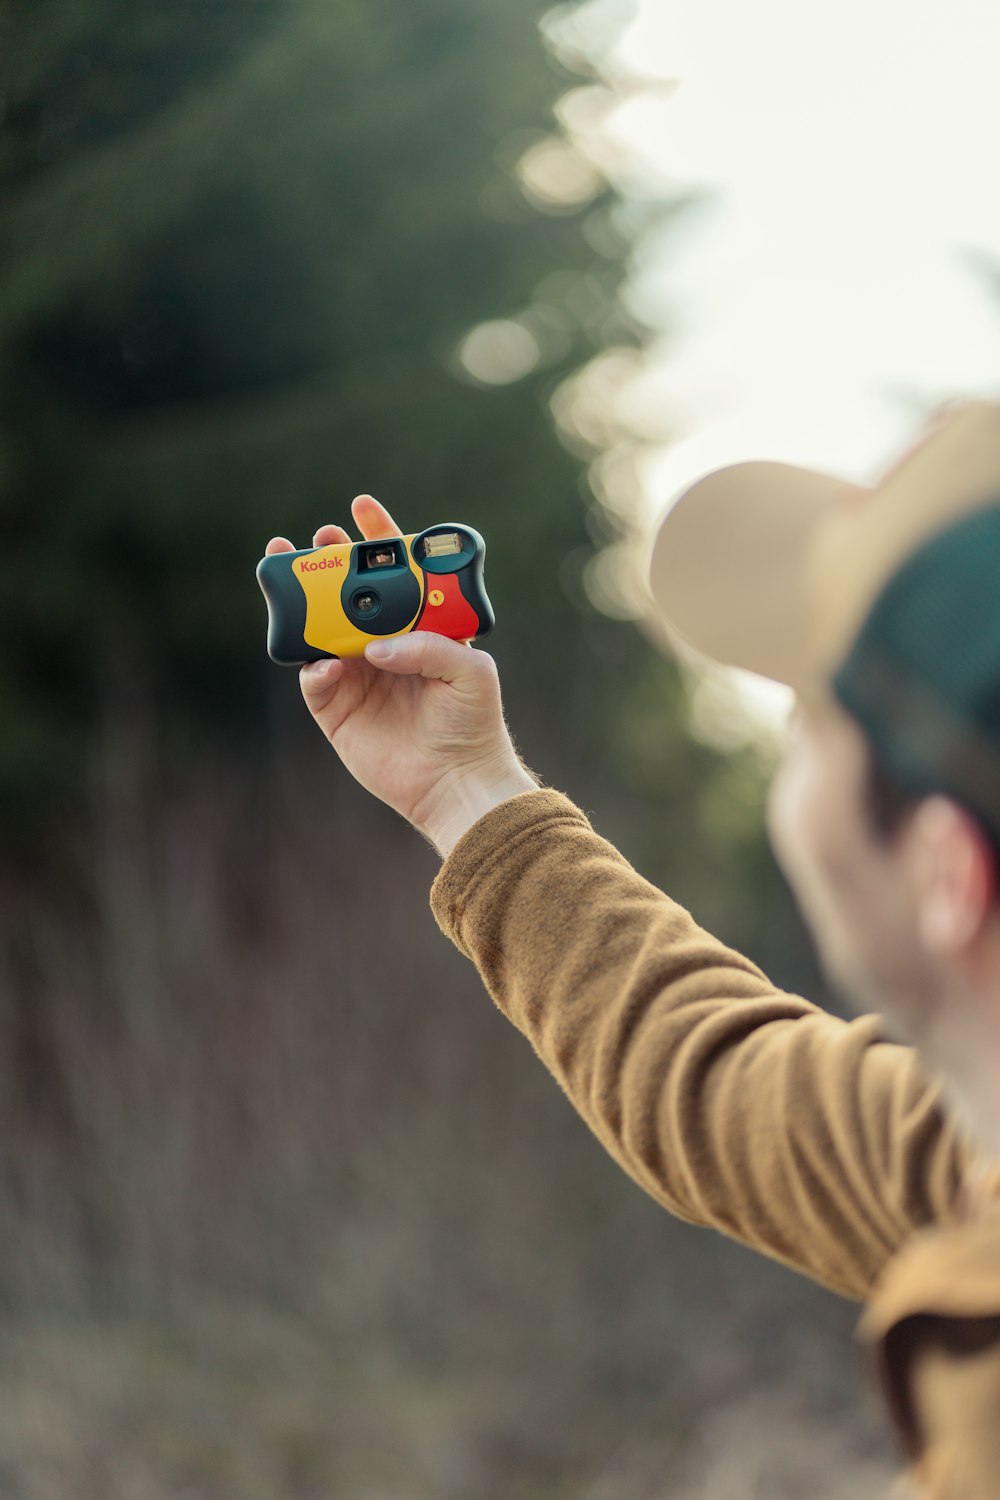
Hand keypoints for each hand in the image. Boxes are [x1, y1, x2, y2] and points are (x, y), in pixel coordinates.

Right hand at [264, 495, 537, 855]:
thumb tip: (376, 649)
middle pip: (347, 594)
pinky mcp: (336, 710)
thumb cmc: (473, 722)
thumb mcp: (471, 672)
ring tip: (286, 576)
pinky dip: (311, 667)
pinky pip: (313, 680)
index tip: (360, 508)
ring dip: (301, 603)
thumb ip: (431, 647)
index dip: (377, 539)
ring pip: (320, 630)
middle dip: (328, 561)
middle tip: (317, 539)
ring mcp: (356, 676)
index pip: (395, 573)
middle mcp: (383, 646)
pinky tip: (321, 663)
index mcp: (418, 626)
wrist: (456, 782)